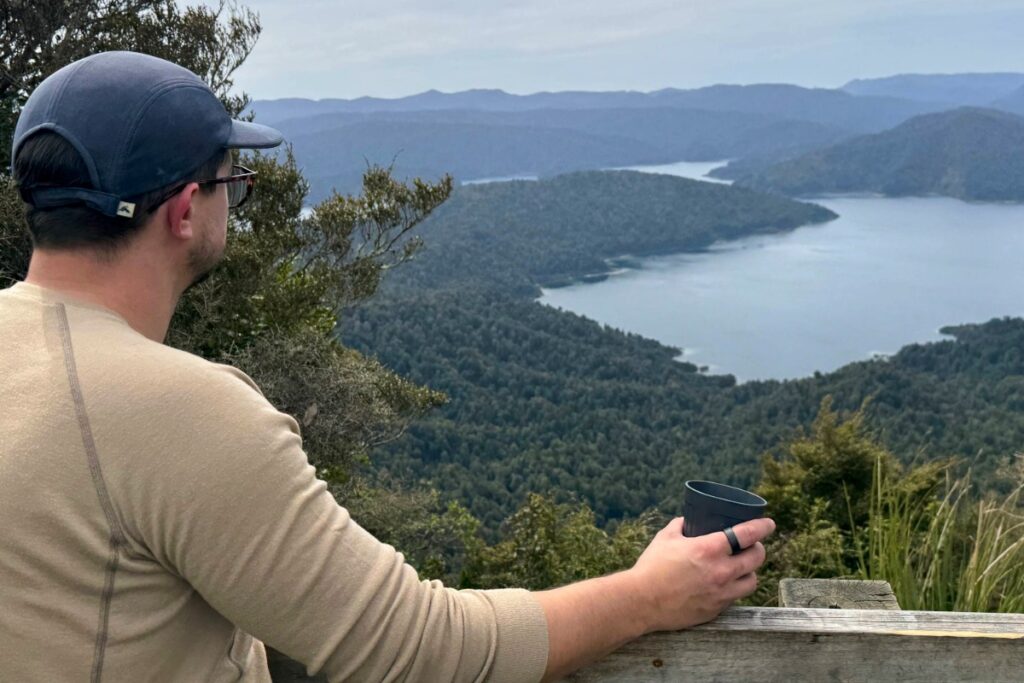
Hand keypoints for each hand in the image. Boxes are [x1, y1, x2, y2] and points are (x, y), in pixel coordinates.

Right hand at [626, 516, 775, 633]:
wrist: (642, 602)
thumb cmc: (652, 567)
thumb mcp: (665, 538)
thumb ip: (680, 526)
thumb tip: (688, 520)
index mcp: (709, 549)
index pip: (747, 534)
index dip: (762, 527)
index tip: (769, 524)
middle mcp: (720, 572)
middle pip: (756, 558)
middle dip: (758, 549)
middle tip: (752, 546)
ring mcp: (721, 594)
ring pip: (752, 581)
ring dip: (749, 572)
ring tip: (741, 567)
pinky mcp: (716, 610)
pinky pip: (735, 598)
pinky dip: (733, 589)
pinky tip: (723, 584)